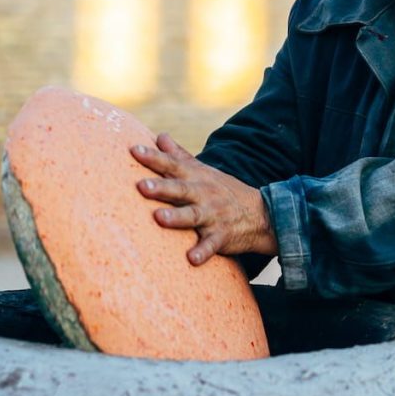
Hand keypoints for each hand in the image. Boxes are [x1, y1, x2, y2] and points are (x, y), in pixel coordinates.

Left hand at [131, 133, 277, 265]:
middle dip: (161, 187)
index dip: (154, 158)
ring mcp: (213, 215)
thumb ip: (179, 156)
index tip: (134, 151)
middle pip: (180, 189)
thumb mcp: (203, 171)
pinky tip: (192, 259)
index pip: (173, 165)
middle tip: (141, 186)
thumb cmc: (222, 191)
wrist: (260, 214)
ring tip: (159, 218)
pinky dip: (203, 251)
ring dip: (177, 217)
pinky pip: (211, 245)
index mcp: (196, 177)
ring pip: (193, 215)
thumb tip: (160, 136)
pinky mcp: (222, 236)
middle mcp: (203, 194)